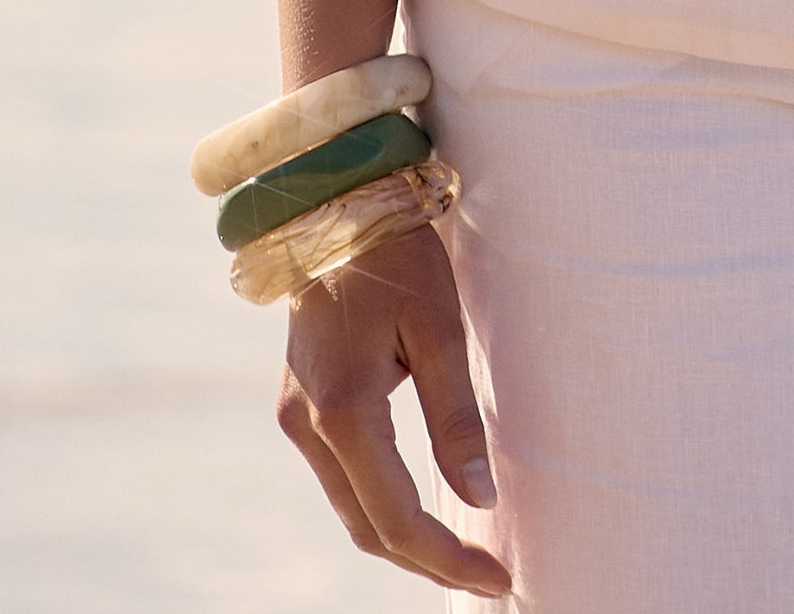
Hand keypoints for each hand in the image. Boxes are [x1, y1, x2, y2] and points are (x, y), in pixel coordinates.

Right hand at [277, 224, 511, 596]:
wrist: (338, 217)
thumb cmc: (398, 264)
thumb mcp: (440, 334)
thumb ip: (456, 421)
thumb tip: (478, 499)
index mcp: (345, 409)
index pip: (398, 518)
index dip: (449, 559)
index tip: (499, 578)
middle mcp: (308, 423)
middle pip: (367, 526)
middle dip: (426, 560)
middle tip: (484, 573)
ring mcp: (296, 414)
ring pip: (349, 506)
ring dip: (401, 534)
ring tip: (457, 549)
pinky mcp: (298, 402)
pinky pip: (339, 475)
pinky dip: (378, 502)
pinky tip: (415, 501)